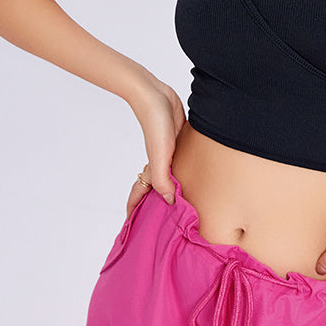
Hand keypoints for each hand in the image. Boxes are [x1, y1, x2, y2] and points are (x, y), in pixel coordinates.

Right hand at [127, 76, 184, 211]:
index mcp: (152, 169)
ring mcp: (169, 154)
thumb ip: (162, 179)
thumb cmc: (156, 125)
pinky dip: (182, 174)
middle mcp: (159, 164)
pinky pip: (180, 164)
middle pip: (154, 190)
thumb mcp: (160, 156)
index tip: (132, 227)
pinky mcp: (178, 143)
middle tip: (159, 223)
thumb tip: (169, 202)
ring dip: (171, 190)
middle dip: (153, 205)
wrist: (157, 98)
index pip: (139, 194)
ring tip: (179, 207)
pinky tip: (193, 178)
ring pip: (169, 178)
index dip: (134, 209)